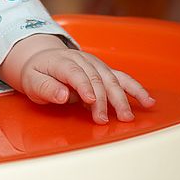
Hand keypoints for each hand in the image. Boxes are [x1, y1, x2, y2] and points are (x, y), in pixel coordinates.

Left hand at [0, 34, 155, 123]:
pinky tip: (147, 100)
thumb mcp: (31, 81)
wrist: (41, 59)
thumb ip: (46, 88)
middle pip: (95, 78)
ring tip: (128, 116)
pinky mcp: (103, 70)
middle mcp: (81, 60)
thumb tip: (63, 95)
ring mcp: (94, 64)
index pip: (75, 73)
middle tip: (103, 120)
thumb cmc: (36, 73)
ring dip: (121, 97)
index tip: (91, 101)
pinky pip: (121, 78)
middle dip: (102, 100)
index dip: (84, 86)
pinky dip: (135, 89)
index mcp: (61, 61)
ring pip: (111, 78)